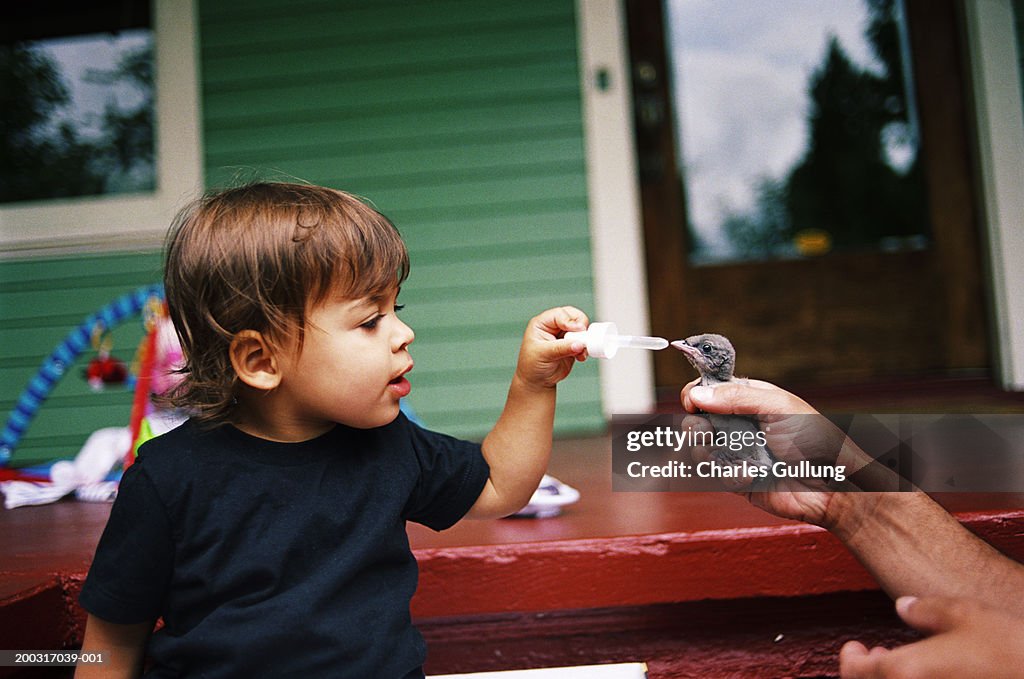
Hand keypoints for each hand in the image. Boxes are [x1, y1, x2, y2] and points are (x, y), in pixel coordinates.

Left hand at [514, 306, 588, 389]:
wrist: (537, 381)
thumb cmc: (532, 365)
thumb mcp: (544, 354)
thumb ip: (562, 348)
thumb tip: (579, 344)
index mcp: (542, 323)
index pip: (559, 314)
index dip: (570, 320)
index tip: (578, 329)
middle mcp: (554, 327)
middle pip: (573, 317)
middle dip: (581, 325)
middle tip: (584, 335)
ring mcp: (564, 336)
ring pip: (580, 329)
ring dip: (584, 338)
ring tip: (581, 349)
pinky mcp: (572, 346)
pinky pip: (584, 342)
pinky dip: (586, 348)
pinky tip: (580, 357)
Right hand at [680, 378, 867, 526]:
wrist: (832, 486)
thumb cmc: (816, 441)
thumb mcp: (778, 407)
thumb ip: (736, 398)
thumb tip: (697, 394)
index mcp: (749, 400)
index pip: (709, 390)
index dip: (695, 394)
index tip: (692, 402)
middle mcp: (739, 424)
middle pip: (696, 420)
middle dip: (696, 426)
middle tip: (707, 433)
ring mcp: (736, 452)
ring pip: (698, 449)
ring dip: (705, 452)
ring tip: (724, 456)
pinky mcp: (737, 480)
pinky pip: (715, 476)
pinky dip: (727, 475)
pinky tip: (749, 475)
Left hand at [840, 596, 1023, 677]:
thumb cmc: (1009, 648)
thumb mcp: (964, 615)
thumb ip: (925, 610)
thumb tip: (904, 607)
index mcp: (906, 672)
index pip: (854, 673)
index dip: (849, 659)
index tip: (854, 647)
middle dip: (866, 673)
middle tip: (874, 654)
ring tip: (901, 664)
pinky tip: (934, 675)